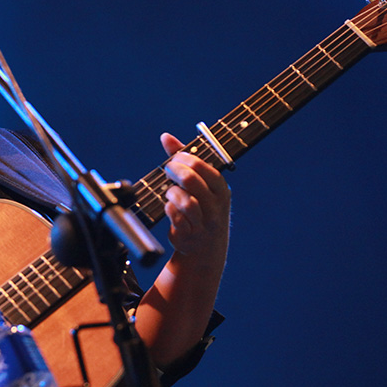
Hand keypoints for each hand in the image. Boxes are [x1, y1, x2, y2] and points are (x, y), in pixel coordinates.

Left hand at [160, 133, 230, 259]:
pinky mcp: (190, 236)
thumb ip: (184, 159)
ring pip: (186, 202)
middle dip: (174, 171)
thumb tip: (166, 137)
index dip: (186, 159)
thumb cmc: (201, 209)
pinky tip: (169, 208)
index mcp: (221, 190)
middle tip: (167, 171)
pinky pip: (176, 219)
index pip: (205, 168)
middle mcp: (215, 206)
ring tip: (169, 192)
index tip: (175, 159)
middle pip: (192, 181)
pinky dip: (169, 210)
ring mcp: (203, 223)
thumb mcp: (200, 184)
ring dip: (172, 193)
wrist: (205, 249)